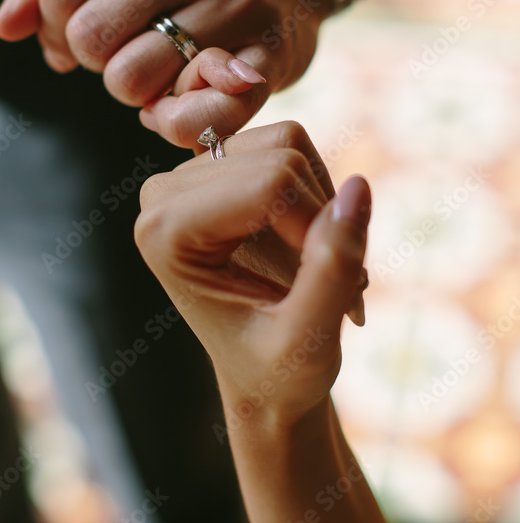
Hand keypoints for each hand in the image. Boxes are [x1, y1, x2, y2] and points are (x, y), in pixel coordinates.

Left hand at [0, 0, 333, 148]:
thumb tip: (7, 25)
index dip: (55, 27)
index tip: (81, 30)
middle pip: (90, 39)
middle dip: (94, 58)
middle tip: (125, 48)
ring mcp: (243, 0)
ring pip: (131, 80)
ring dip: (133, 89)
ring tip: (160, 65)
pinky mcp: (269, 57)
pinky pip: (191, 116)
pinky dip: (172, 123)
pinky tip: (181, 101)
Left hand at [134, 122, 369, 426]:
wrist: (262, 377)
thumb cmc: (277, 372)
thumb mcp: (309, 338)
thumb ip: (332, 267)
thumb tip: (359, 185)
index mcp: (164, 233)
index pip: (270, 185)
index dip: (318, 229)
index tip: (324, 288)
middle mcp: (163, 193)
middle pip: (280, 160)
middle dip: (320, 220)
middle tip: (326, 282)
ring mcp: (188, 173)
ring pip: (288, 145)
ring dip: (320, 205)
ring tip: (314, 265)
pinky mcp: (218, 164)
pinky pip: (289, 144)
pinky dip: (315, 191)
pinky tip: (302, 243)